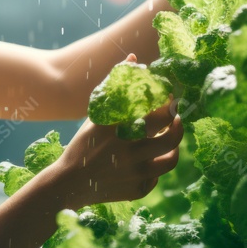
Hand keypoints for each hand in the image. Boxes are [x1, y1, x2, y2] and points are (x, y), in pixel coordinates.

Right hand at [47, 53, 183, 209]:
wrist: (68, 183)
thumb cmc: (85, 144)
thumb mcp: (97, 114)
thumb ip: (116, 85)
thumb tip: (133, 56)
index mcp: (119, 128)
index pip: (158, 112)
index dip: (169, 103)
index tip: (169, 97)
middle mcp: (128, 150)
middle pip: (172, 134)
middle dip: (178, 123)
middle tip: (175, 117)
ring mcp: (134, 172)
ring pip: (172, 158)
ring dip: (173, 147)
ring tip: (168, 138)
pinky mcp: (137, 190)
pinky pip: (157, 178)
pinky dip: (154, 168)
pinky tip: (146, 162)